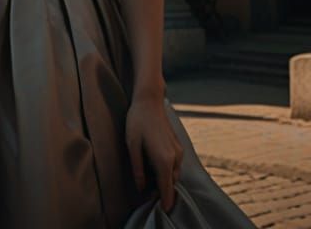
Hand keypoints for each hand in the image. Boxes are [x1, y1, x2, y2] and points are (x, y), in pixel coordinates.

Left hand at [125, 95, 182, 212]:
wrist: (149, 100)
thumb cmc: (137, 121)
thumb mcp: (132, 145)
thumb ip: (137, 168)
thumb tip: (141, 187)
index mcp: (164, 159)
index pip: (167, 187)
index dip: (166, 201)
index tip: (164, 211)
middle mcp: (175, 157)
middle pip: (172, 182)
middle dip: (163, 190)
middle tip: (147, 192)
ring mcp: (179, 151)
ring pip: (175, 174)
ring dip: (165, 180)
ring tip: (149, 179)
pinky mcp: (178, 146)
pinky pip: (175, 165)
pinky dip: (167, 170)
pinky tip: (154, 165)